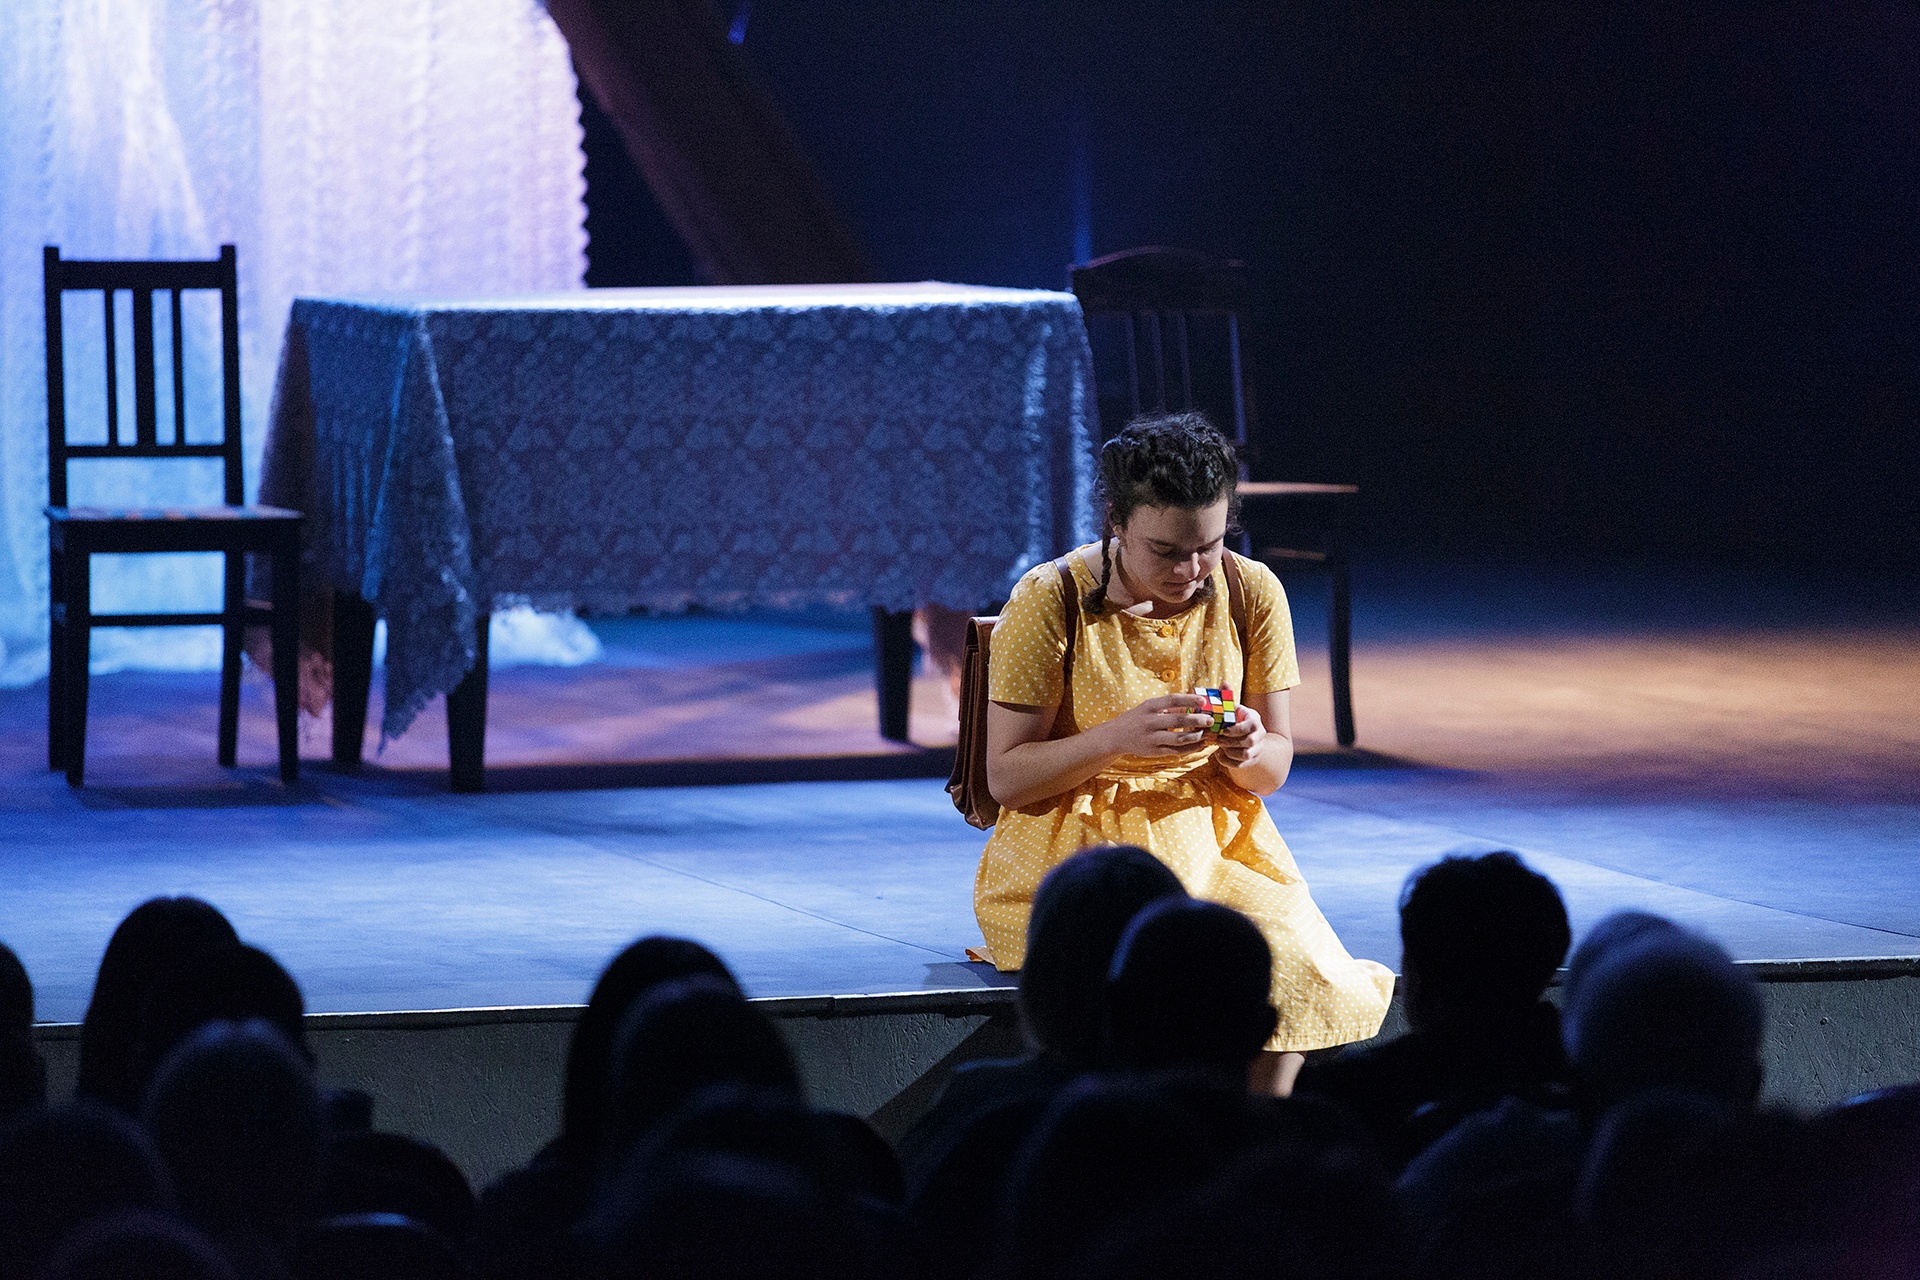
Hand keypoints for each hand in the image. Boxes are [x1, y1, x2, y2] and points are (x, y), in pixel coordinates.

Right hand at [1098, 693, 1213, 756]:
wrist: (1116, 736)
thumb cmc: (1136, 718)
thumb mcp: (1148, 708)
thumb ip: (1168, 707)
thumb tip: (1192, 704)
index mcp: (1149, 706)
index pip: (1172, 700)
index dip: (1189, 700)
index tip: (1203, 701)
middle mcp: (1150, 722)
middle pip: (1177, 721)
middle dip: (1196, 721)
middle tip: (1210, 720)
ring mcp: (1151, 738)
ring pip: (1178, 739)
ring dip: (1195, 736)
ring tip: (1207, 734)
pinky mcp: (1154, 751)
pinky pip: (1175, 751)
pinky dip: (1190, 748)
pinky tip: (1200, 744)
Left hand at [1212, 702, 1266, 768]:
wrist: (1245, 735)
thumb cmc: (1234, 719)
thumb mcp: (1231, 707)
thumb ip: (1226, 696)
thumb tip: (1224, 682)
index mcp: (1255, 719)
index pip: (1251, 726)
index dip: (1237, 730)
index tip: (1223, 730)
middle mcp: (1260, 735)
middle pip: (1249, 742)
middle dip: (1230, 742)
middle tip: (1217, 739)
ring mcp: (1258, 748)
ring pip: (1246, 755)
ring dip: (1229, 752)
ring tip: (1218, 746)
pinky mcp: (1252, 760)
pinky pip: (1241, 765)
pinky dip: (1227, 761)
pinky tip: (1218, 754)